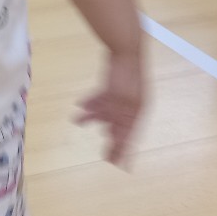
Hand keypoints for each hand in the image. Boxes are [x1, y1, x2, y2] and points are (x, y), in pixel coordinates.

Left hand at [74, 52, 143, 167]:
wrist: (125, 48)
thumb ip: (115, 116)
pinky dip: (93, 103)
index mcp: (137, 110)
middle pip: (120, 128)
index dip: (124, 150)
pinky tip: (81, 106)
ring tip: (79, 122)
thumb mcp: (121, 98)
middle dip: (112, 141)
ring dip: (95, 118)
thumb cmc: (126, 75)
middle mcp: (131, 105)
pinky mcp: (114, 85)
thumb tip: (111, 134)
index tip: (121, 166)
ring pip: (108, 113)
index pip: (130, 136)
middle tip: (106, 157)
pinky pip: (103, 99)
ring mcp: (123, 95)